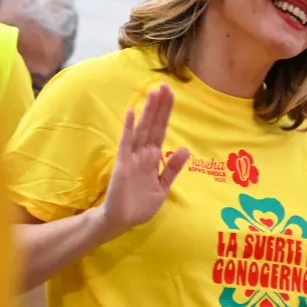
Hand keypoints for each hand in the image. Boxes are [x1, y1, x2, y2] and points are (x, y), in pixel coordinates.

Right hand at [94, 85, 189, 240]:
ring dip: (148, 112)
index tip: (172, 94)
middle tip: (165, 85)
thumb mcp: (163, 187)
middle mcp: (143, 154)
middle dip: (160, 106)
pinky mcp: (123, 165)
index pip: (162, 130)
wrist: (121, 222)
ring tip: (153, 92)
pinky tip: (132, 113)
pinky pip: (127, 144)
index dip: (166, 112)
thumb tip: (186, 149)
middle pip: (153, 125)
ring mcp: (132, 157)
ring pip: (142, 130)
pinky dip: (129, 129)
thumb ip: (172, 168)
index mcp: (154, 158)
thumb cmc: (140, 205)